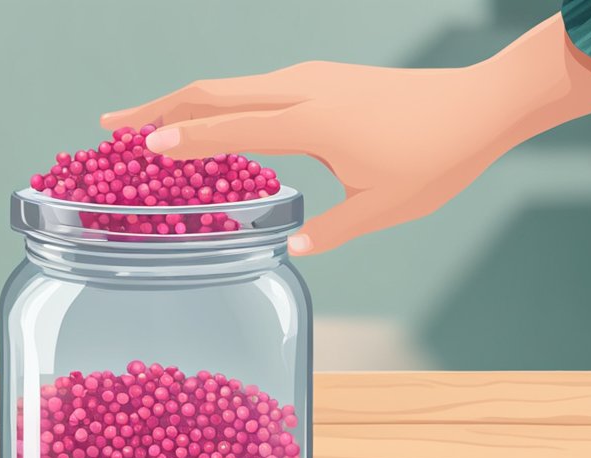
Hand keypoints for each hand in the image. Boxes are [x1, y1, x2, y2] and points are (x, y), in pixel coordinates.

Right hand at [99, 13, 590, 255]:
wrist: (481, 105)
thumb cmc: (436, 158)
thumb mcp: (382, 208)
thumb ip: (333, 229)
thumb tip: (292, 246)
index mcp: (314, 122)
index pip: (231, 126)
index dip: (181, 138)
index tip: (134, 149)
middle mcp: (304, 90)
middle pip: (213, 91)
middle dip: (157, 108)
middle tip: (109, 127)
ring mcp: (312, 78)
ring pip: (231, 84)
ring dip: (184, 103)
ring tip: (146, 126)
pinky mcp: (323, 78)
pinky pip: (255, 88)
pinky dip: (219, 103)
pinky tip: (211, 125)